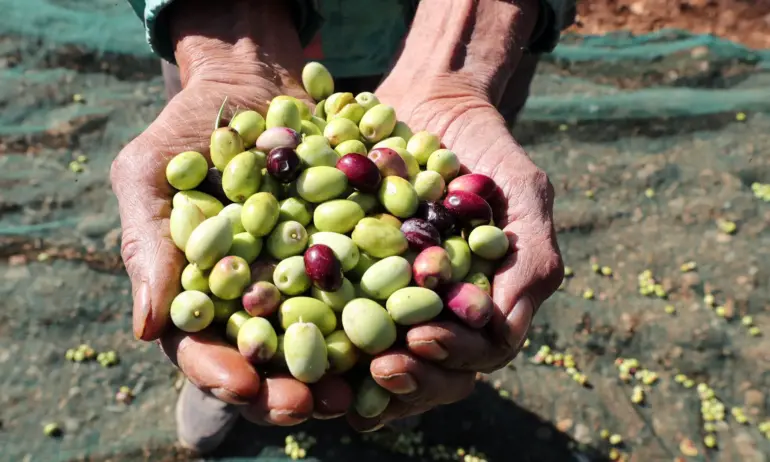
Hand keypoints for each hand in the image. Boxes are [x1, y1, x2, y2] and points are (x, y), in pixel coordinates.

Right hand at [110, 0, 351, 424]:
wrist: (254, 81)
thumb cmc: (189, 130)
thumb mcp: (150, 175)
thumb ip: (148, 245)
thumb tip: (144, 329)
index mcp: (204, 292)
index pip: (205, 348)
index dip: (221, 372)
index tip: (244, 386)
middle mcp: (259, 295)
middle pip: (272, 358)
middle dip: (290, 387)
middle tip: (313, 404)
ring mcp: (309, 276)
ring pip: (325, 335)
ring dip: (344, 366)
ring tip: (364, 382)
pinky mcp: (353, 249)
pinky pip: (370, 285)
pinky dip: (388, 307)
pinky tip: (406, 326)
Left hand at [346, 79, 563, 430]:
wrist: (429, 103)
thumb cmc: (485, 149)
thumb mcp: (522, 192)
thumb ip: (529, 255)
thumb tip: (500, 327)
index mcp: (479, 305)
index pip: (477, 354)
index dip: (452, 356)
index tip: (422, 340)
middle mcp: (436, 313)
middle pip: (428, 370)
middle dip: (408, 377)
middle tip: (381, 367)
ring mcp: (390, 300)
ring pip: (381, 357)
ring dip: (360, 375)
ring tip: (334, 377)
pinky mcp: (345, 276)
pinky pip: (332, 315)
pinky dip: (316, 335)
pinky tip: (290, 341)